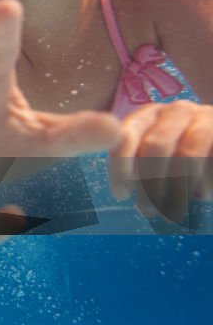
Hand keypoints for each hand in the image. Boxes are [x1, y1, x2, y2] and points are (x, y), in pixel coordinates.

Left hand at [109, 100, 212, 222]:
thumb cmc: (182, 154)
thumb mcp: (157, 157)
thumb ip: (141, 168)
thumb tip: (129, 195)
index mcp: (148, 115)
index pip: (126, 137)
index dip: (120, 167)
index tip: (121, 195)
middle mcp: (175, 111)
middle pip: (156, 146)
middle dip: (150, 183)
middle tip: (148, 210)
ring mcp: (205, 118)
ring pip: (188, 156)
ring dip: (178, 190)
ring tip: (174, 212)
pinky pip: (211, 162)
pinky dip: (205, 186)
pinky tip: (204, 196)